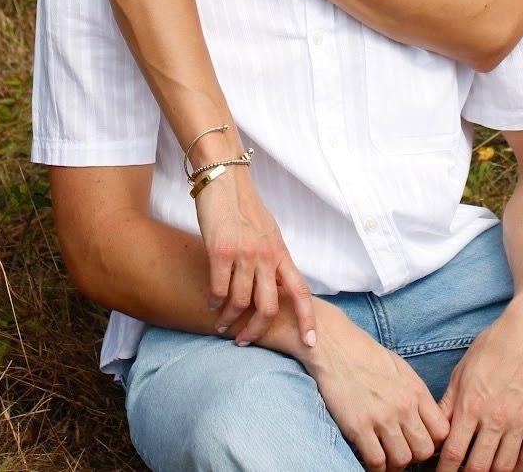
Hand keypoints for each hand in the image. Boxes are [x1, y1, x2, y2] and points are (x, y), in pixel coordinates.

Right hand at [195, 164, 316, 348]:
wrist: (224, 179)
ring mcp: (244, 254)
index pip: (301, 291)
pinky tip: (211, 302)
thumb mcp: (268, 232)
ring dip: (229, 319)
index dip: (308, 319)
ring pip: (241, 302)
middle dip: (256, 331)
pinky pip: (219, 289)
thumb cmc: (244, 207)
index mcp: (280, 252)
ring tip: (220, 324)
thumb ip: (272, 258)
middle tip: (244, 340)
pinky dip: (215, 301)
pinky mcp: (221, 251)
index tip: (310, 343)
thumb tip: (277, 283)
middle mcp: (266, 256)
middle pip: (269, 307)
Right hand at [306, 302, 449, 471]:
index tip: (421, 443)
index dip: (434, 443)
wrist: (335, 346)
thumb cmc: (366, 355)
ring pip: (402, 459)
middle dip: (415, 456)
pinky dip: (376, 467)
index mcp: (415, 390)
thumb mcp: (400, 368)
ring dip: (395, 463)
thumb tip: (426, 420)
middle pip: (424, 450)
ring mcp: (381, 416)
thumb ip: (415, 395)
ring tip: (386, 457)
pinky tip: (371, 460)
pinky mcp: (359, 426)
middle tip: (402, 451)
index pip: (441, 431)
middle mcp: (403, 405)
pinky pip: (376, 461)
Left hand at [436, 297, 522, 471]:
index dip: (444, 470)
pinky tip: (510, 466)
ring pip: (504, 468)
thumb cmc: (494, 345)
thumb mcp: (463, 369)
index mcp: (472, 404)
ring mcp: (520, 421)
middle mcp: (496, 418)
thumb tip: (437, 427)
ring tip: (484, 469)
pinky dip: (519, 468)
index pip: (453, 452)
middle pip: (478, 467)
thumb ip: (449, 402)